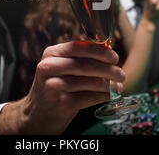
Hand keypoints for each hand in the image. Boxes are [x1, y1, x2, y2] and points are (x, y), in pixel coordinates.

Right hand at [0, 41, 124, 133]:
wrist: (37, 112)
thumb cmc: (55, 85)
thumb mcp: (61, 66)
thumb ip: (80, 58)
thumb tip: (108, 52)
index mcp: (51, 53)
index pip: (78, 46)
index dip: (99, 51)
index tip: (113, 56)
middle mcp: (49, 67)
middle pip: (85, 65)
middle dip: (108, 68)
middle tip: (121, 73)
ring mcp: (54, 85)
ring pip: (90, 81)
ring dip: (109, 83)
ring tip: (118, 85)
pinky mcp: (62, 103)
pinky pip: (90, 97)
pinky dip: (104, 96)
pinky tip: (110, 95)